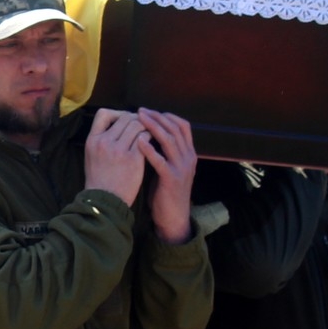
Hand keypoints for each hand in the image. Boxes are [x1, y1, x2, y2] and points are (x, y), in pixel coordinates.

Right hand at [84, 108, 147, 206]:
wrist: (105, 201)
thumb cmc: (99, 178)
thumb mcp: (91, 155)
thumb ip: (102, 139)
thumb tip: (119, 123)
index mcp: (92, 140)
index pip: (103, 113)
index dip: (117, 114)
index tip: (123, 122)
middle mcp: (104, 142)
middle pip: (125, 117)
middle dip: (135, 120)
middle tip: (140, 128)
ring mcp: (119, 150)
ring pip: (137, 125)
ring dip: (144, 127)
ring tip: (147, 134)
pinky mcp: (133, 159)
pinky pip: (145, 138)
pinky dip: (150, 137)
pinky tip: (151, 143)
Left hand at [135, 109, 196, 244]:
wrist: (174, 218)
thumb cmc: (167, 192)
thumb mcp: (170, 168)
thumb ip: (166, 153)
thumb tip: (150, 135)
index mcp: (189, 154)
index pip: (183, 126)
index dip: (167, 116)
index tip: (150, 111)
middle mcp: (188, 158)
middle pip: (175, 130)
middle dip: (158, 117)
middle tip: (141, 110)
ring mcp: (181, 168)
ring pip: (169, 141)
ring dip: (153, 127)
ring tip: (139, 119)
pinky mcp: (172, 179)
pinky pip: (161, 161)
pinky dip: (150, 149)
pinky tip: (138, 142)